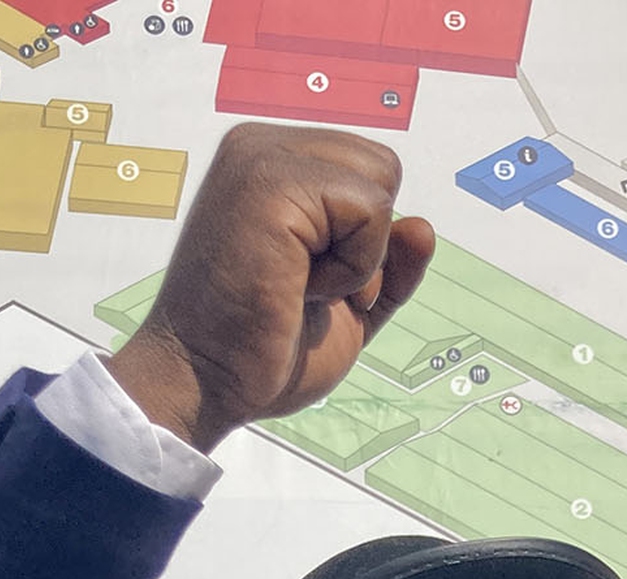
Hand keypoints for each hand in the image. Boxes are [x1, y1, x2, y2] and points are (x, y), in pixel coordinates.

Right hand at [109, 124, 433, 450]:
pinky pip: (370, 211)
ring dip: (359, 258)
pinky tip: (299, 289)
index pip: (368, 175)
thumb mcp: (348, 303)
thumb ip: (388, 264)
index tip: (308, 283)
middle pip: (384, 169)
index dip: (365, 243)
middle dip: (367, 244)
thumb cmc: (260, 348)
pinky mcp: (272, 183)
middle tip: (306, 287)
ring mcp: (263, 158)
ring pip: (381, 184)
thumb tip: (423, 227)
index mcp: (272, 163)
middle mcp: (263, 147)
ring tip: (299, 287)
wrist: (204, 383)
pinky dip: (352, 269)